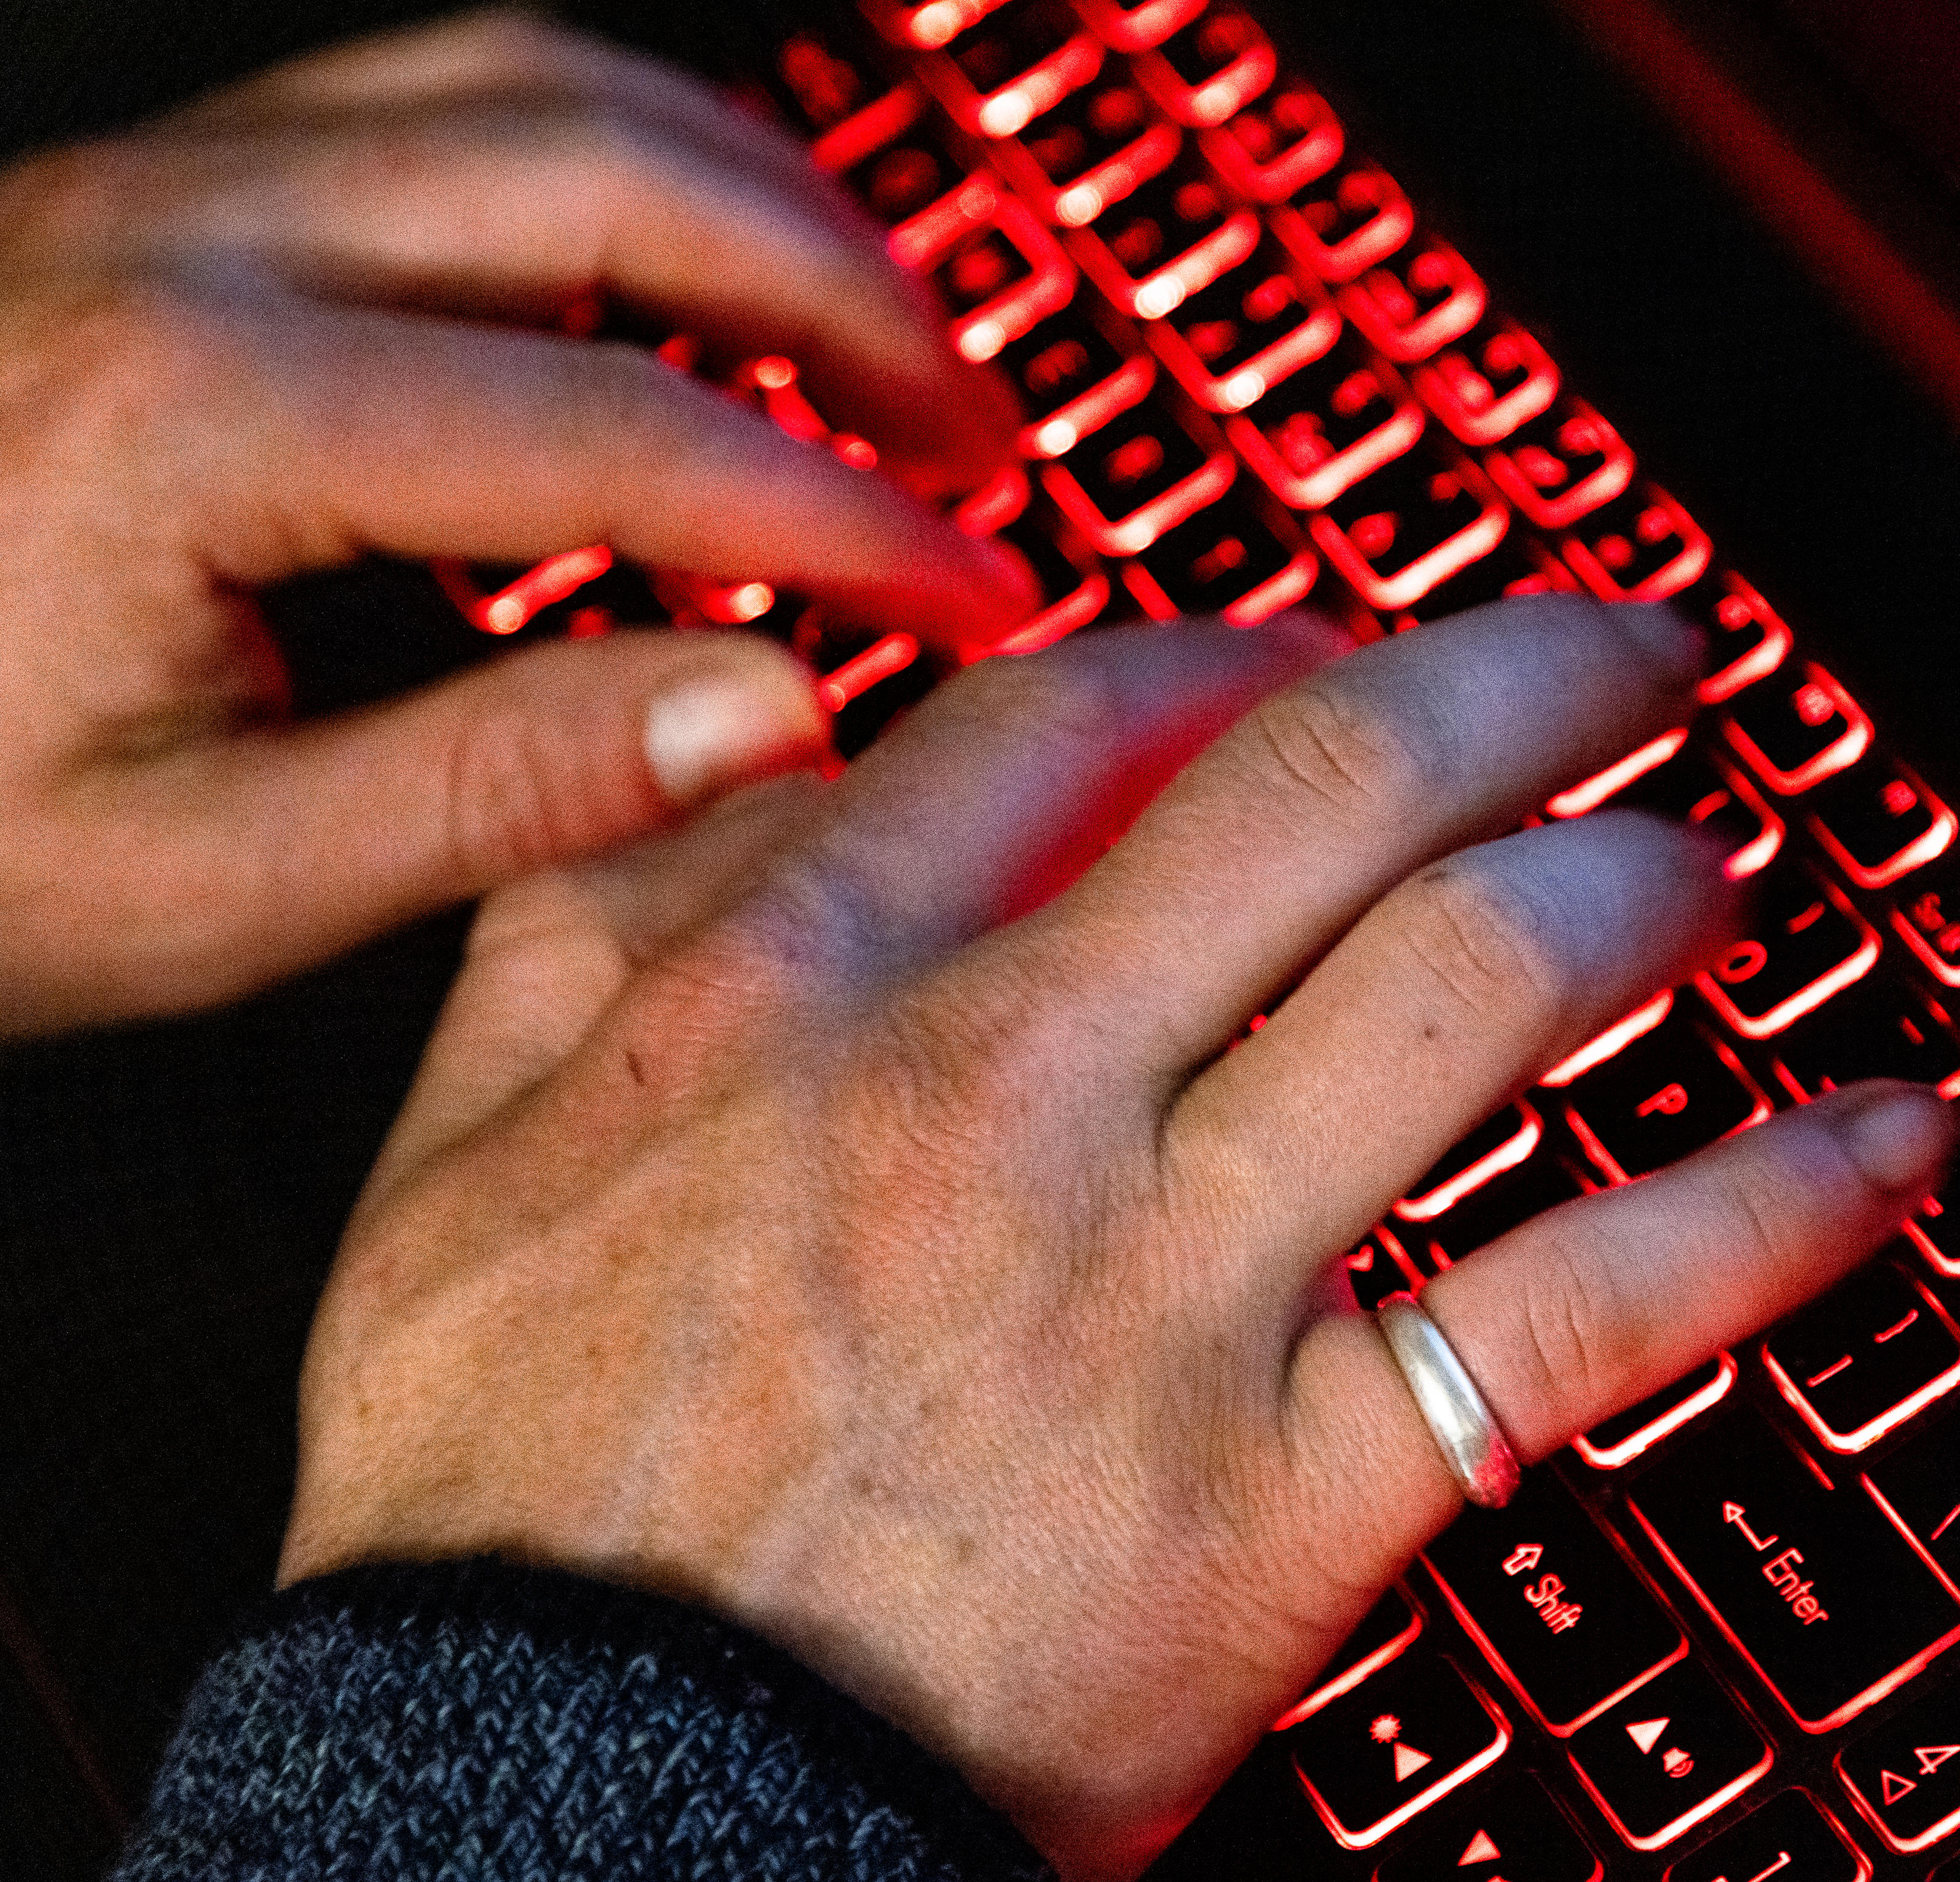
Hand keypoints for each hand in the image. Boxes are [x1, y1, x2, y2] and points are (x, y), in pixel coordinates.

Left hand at [0, 11, 1030, 1034]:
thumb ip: (497, 791)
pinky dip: (611, 164)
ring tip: (878, 333)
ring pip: (533, 87)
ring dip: (749, 197)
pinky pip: (434, 96)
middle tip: (977, 438)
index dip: (850, 521)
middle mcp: (172, 242)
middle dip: (850, 302)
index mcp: (190, 414)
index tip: (975, 593)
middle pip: (615, 171)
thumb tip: (768, 715)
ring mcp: (151, 188)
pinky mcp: (146, 194)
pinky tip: (682, 279)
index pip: (632, 439)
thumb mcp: (188, 881)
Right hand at [282, 597, 1959, 1881]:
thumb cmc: (513, 1513)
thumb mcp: (460, 1160)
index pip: (1085, 711)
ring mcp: (1158, 1287)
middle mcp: (1003, 1094)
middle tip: (1634, 659)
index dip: (1248, 647)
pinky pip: (1581, 1309)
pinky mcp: (1283, 1494)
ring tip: (1719, 868)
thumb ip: (595, 917)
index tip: (1328, 658)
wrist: (568, 1827)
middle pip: (1330, 784)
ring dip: (1643, 892)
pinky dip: (1769, 1206)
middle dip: (1525, 681)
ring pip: (1474, 985)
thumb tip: (762, 735)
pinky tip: (1889, 1138)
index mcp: (803, 991)